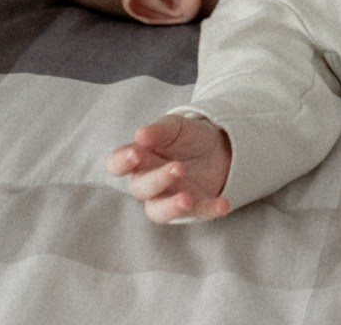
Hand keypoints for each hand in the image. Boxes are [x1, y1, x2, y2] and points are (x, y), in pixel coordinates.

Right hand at [108, 113, 233, 222]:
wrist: (219, 146)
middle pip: (141, 188)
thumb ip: (159, 131)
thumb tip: (140, 135)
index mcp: (139, 159)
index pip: (117, 164)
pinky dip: (210, 210)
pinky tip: (223, 205)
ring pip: (160, 210)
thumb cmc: (186, 137)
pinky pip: (199, 213)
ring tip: (187, 199)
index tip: (134, 153)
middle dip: (157, 180)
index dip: (122, 162)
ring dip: (172, 206)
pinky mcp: (195, 206)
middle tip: (178, 167)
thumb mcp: (175, 127)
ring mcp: (170, 197)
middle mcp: (149, 183)